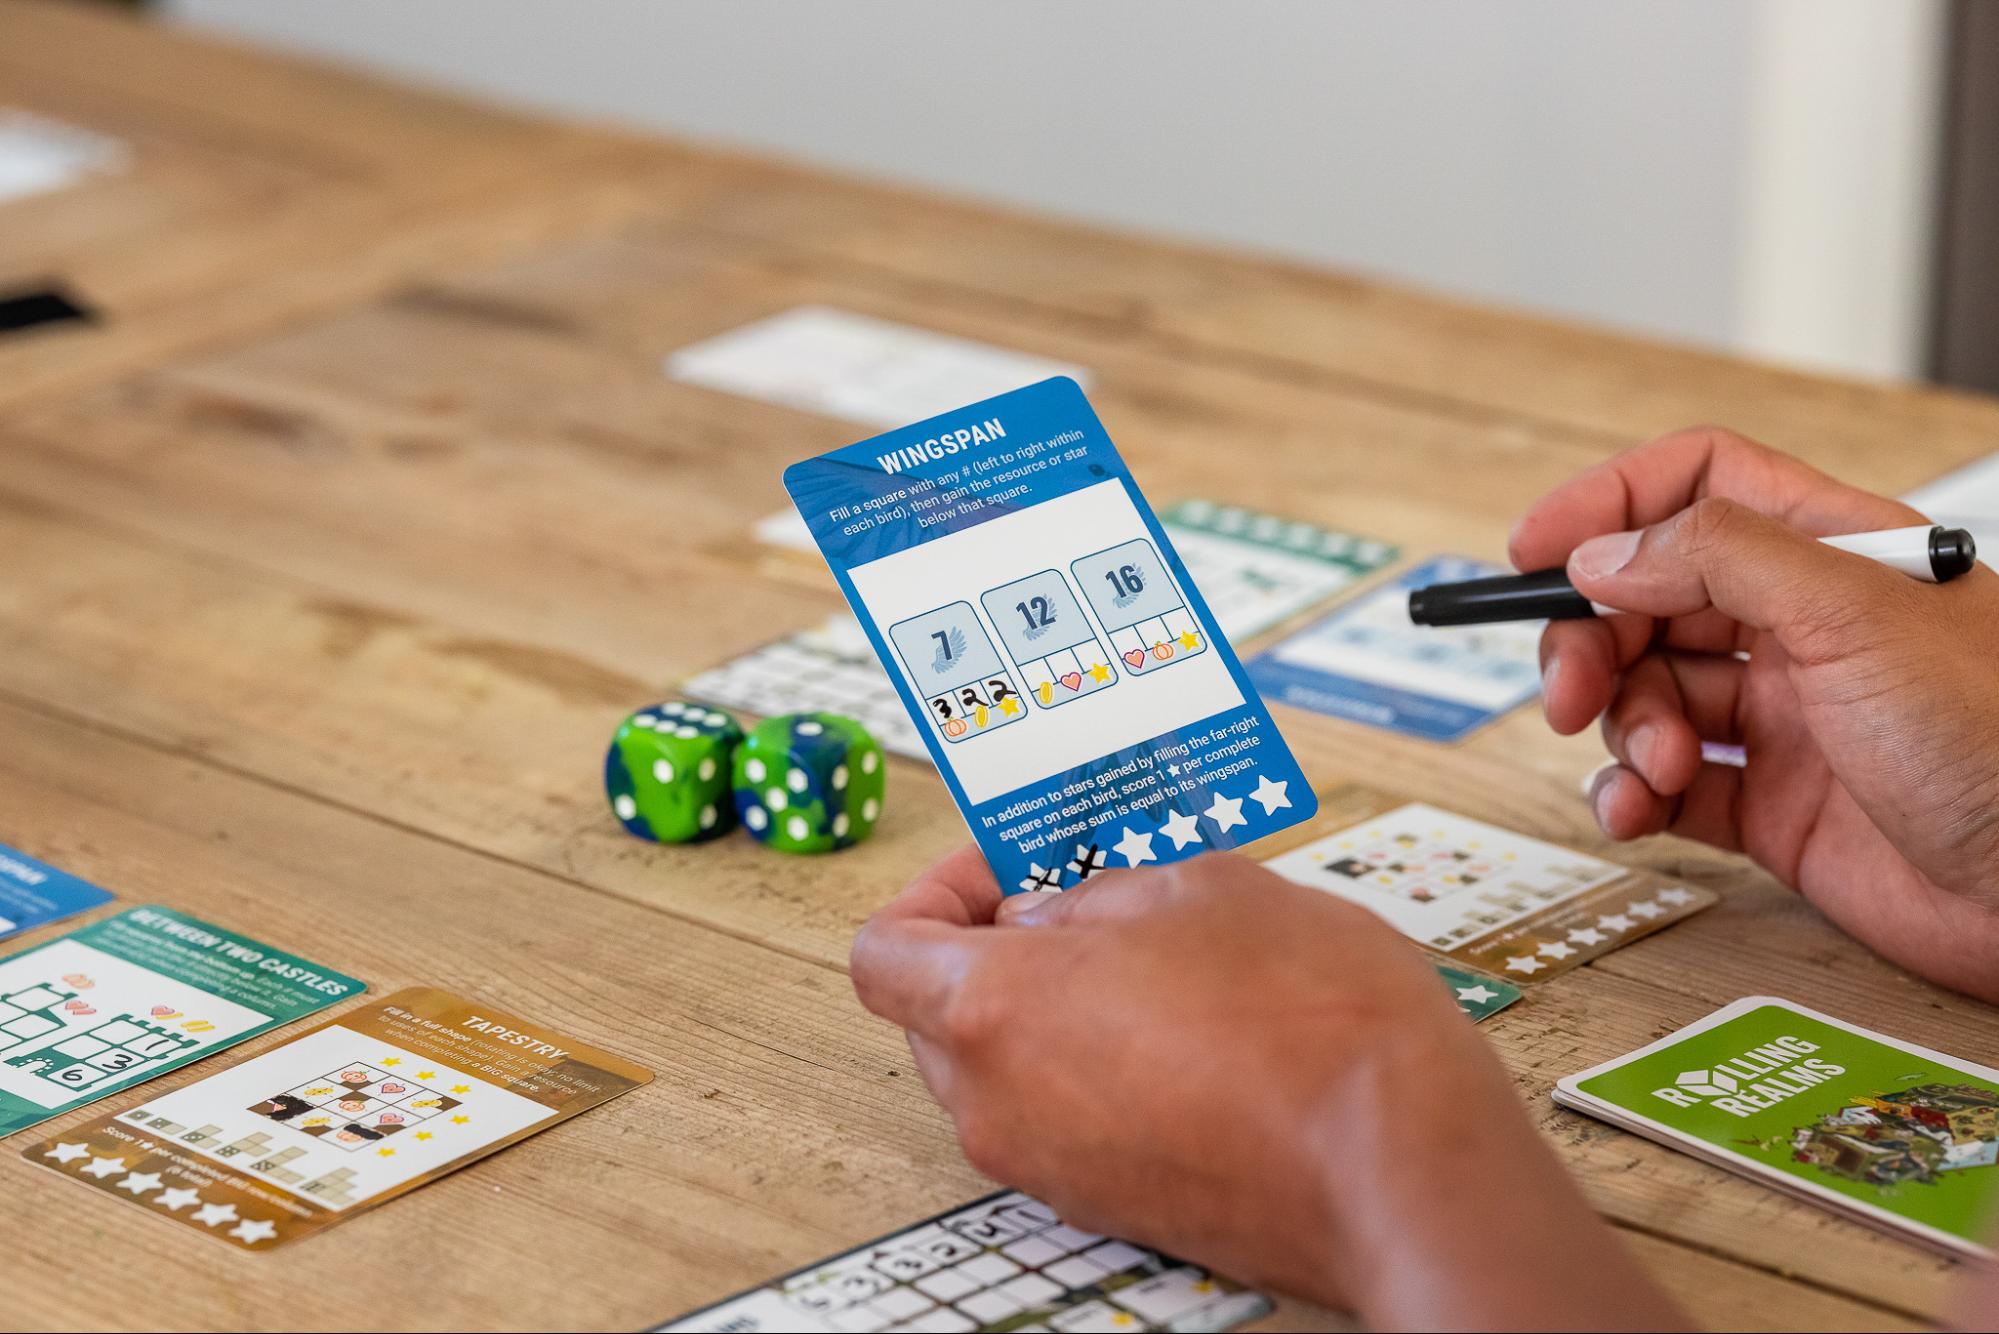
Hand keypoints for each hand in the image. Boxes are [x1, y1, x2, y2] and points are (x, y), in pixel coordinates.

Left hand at [851, 848, 1687, 1329]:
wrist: (1404, 1164)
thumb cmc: (1313, 1025)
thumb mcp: (1201, 889)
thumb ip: (1100, 891)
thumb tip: (1061, 910)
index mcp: (992, 1009)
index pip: (884, 951)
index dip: (934, 893)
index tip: (1004, 867)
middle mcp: (998, 1102)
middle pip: (937, 1013)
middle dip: (995, 948)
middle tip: (1086, 901)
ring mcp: (1051, 1166)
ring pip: (1004, 1069)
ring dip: (1052, 1010)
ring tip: (1156, 961)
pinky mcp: (1110, 1204)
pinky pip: (1065, 1118)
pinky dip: (1097, 1068)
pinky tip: (1189, 1028)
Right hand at [1513, 427, 1998, 999]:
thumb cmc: (1997, 740)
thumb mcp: (1853, 612)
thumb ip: (1719, 559)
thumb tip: (1605, 550)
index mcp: (1829, 553)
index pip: (1695, 486)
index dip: (1607, 505)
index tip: (1532, 548)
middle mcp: (1797, 629)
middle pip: (1645, 598)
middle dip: (1591, 640)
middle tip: (1568, 690)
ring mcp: (1780, 719)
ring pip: (1644, 695)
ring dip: (1622, 728)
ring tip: (1658, 767)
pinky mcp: (1766, 806)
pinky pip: (1662, 786)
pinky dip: (1630, 796)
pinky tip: (1639, 810)